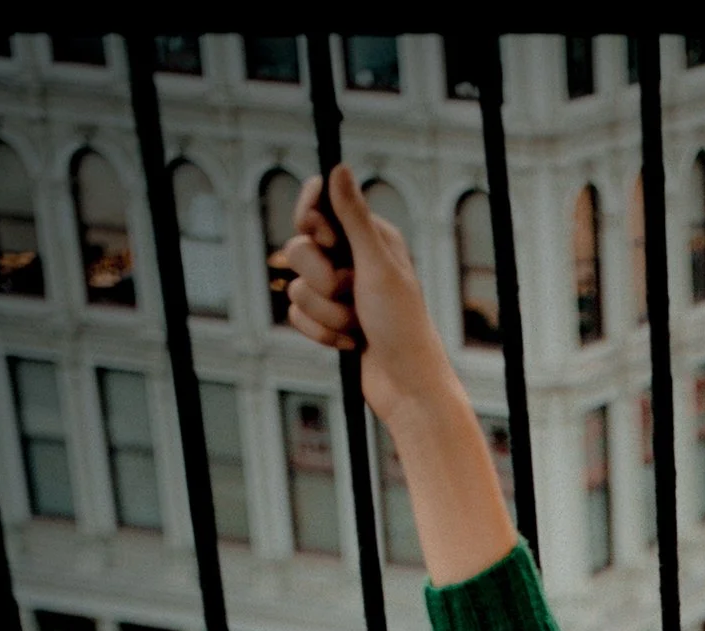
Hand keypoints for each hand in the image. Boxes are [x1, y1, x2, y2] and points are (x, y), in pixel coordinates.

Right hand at [275, 165, 453, 427]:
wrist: (407, 388)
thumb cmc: (403, 327)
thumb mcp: (379, 267)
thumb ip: (354, 218)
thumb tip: (338, 167)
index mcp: (370, 236)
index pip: (319, 203)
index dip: (311, 218)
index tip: (324, 236)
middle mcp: (352, 258)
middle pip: (299, 246)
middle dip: (322, 279)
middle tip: (352, 294)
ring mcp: (337, 290)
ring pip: (297, 286)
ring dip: (327, 314)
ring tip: (358, 326)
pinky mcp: (327, 319)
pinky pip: (297, 314)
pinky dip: (322, 334)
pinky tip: (352, 344)